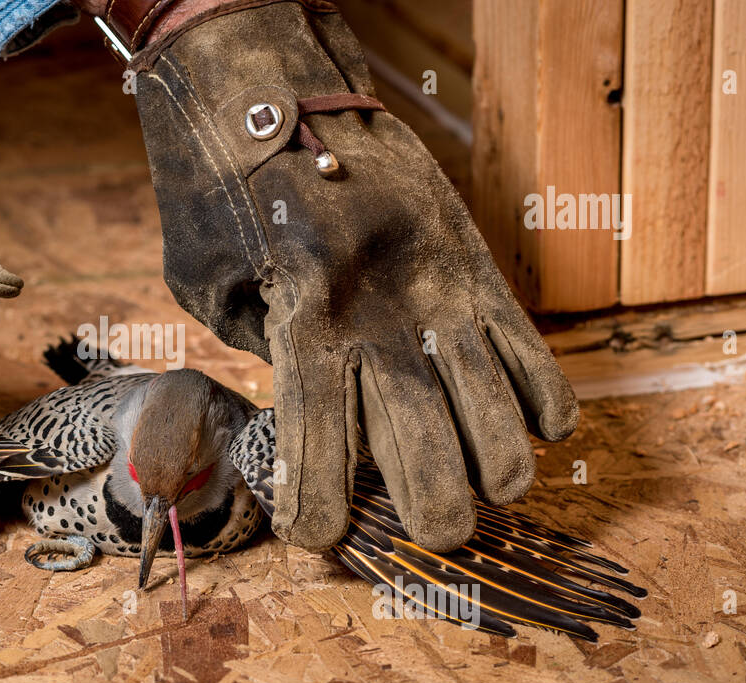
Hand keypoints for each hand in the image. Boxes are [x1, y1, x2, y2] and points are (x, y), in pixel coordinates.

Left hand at [129, 1, 577, 551]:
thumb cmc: (223, 187)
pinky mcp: (483, 266)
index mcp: (302, 318)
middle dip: (435, 516)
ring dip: (497, 473)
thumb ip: (260, 353)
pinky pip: (538, 363)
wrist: (281, 82)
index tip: (318, 536)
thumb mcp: (205, 280)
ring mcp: (444, 291)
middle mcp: (382, 315)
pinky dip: (540, 409)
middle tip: (431, 527)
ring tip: (484, 484)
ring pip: (499, 424)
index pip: (318, 445)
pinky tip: (517, 418)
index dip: (319, 509)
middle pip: (429, 456)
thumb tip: (311, 416)